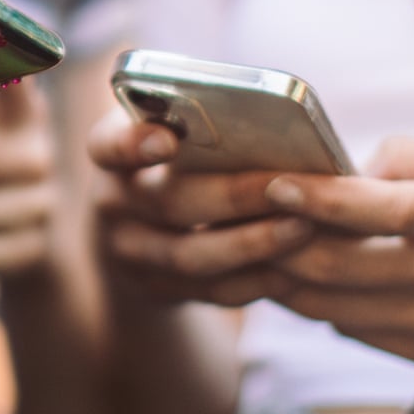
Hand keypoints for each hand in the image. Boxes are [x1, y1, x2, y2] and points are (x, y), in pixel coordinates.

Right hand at [87, 109, 314, 301]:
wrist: (136, 228)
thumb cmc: (172, 161)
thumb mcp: (163, 131)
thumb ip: (192, 123)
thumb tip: (266, 121)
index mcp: (110, 154)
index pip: (108, 145)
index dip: (133, 143)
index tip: (167, 140)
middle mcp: (112, 205)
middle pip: (169, 203)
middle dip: (233, 197)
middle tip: (287, 187)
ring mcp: (132, 254)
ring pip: (192, 256)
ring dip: (252, 244)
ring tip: (304, 226)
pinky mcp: (160, 290)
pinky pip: (212, 291)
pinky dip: (256, 281)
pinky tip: (296, 268)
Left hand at [258, 138, 413, 381]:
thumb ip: (411, 157)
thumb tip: (342, 171)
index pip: (378, 207)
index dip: (316, 197)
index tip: (274, 181)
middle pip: (339, 264)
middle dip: (279, 242)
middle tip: (245, 219)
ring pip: (335, 306)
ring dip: (289, 279)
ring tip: (263, 250)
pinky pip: (356, 332)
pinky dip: (323, 306)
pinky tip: (311, 282)